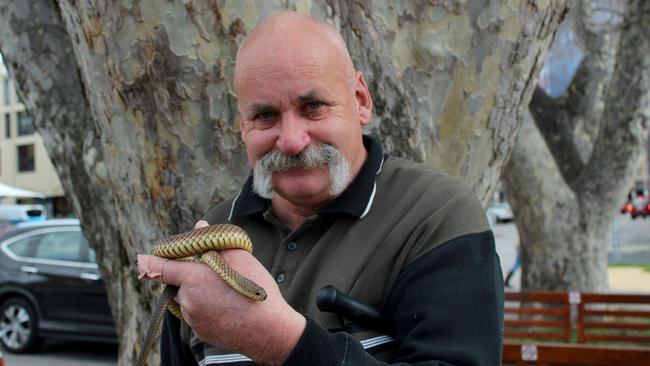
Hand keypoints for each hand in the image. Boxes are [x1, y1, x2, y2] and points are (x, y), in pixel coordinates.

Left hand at [137, 220, 305, 364]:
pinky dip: (207, 309)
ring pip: (188, 300)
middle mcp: (187, 301)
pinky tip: (228, 307)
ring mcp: (193, 320)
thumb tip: (198, 226)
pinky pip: (198, 315)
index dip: (154, 260)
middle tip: (213, 273)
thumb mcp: (239, 256)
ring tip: (226, 292)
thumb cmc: (255, 290)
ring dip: (200, 294)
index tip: (151, 257)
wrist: (269, 331)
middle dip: (190, 277)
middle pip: (177, 283)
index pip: (159, 267)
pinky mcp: (201, 333)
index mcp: (192, 279)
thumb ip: (213, 240)